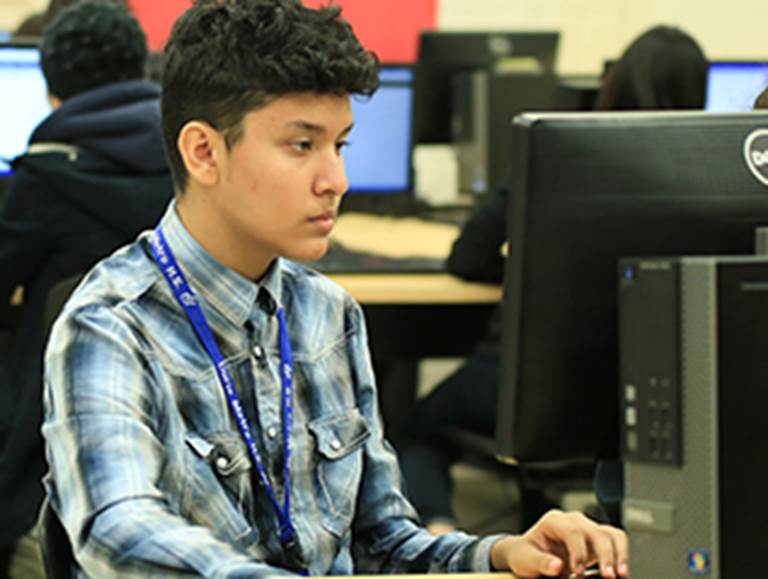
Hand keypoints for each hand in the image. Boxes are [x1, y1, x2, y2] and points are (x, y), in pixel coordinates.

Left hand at [490, 509, 628, 577]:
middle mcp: (573, 521)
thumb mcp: (525, 559)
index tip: (578, 575)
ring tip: (621, 576)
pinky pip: (616, 541)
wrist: (529, 554)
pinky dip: (622, 555)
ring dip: (619, 555)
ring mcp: (587, 528)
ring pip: (611, 534)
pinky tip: (622, 572)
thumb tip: (557, 566)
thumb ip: (540, 562)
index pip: (573, 532)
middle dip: (605, 555)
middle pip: (596, 532)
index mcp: (554, 521)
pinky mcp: (597, 540)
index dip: (579, 553)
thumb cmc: (525, 555)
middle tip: (609, 577)